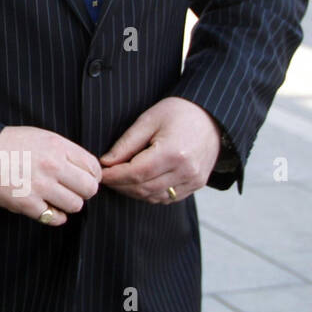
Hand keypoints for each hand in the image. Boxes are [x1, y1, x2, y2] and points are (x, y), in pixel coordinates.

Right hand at [0, 126, 101, 225]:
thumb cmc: (5, 143)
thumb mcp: (38, 136)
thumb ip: (62, 151)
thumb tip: (84, 171)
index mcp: (57, 145)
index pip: (94, 168)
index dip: (90, 176)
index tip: (80, 179)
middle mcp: (52, 165)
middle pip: (89, 189)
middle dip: (82, 192)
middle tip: (68, 190)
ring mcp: (40, 185)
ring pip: (75, 205)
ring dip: (66, 204)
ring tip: (54, 198)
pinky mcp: (26, 203)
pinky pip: (55, 218)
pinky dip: (53, 215)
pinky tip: (43, 206)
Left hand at [100, 97, 220, 203]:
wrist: (211, 117)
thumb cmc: (178, 113)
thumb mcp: (148, 121)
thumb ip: (126, 144)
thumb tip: (106, 162)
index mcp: (173, 153)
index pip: (136, 173)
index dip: (114, 176)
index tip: (100, 173)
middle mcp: (185, 171)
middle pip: (143, 188)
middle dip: (120, 185)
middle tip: (105, 177)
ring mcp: (193, 180)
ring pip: (154, 196)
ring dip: (133, 192)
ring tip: (119, 180)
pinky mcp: (196, 185)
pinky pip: (167, 198)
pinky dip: (149, 194)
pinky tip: (138, 184)